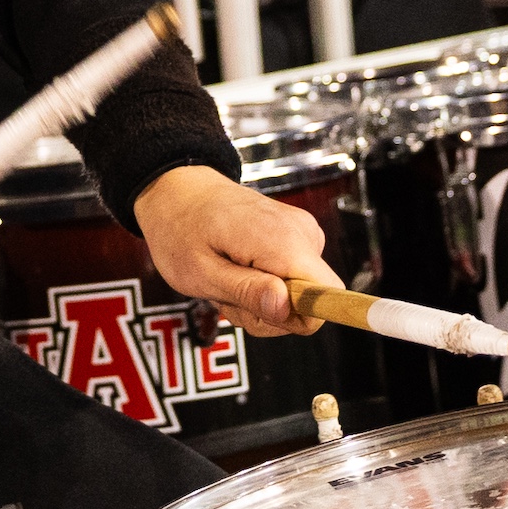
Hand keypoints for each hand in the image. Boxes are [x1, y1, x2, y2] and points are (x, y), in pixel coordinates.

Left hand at [135, 164, 330, 340]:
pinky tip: (237, 272)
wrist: (179, 191)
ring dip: (261, 303)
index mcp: (283, 240)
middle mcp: (302, 233)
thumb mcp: (201, 272)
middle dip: (269, 314)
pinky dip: (264, 288)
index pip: (328, 297)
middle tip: (228, 295)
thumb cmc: (181, 228)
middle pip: (311, 305)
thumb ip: (246, 292)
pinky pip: (294, 282)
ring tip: (227, 280)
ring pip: (300, 298)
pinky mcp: (296, 239)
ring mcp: (301, 234)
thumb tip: (285, 307)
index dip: (298, 317)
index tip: (263, 312)